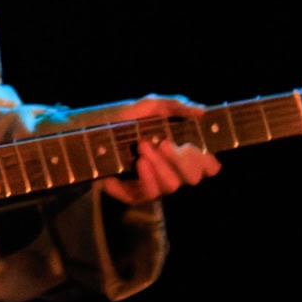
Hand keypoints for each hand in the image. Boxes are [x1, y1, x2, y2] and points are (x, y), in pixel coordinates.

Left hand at [95, 96, 219, 204]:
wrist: (92, 132)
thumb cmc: (129, 119)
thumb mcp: (153, 106)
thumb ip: (177, 106)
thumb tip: (202, 111)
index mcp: (182, 154)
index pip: (209, 166)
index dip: (208, 160)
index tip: (194, 145)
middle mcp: (172, 173)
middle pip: (192, 178)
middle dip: (180, 160)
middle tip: (163, 143)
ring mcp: (154, 185)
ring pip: (170, 186)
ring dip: (160, 166)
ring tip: (143, 147)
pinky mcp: (134, 195)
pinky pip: (146, 195)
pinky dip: (145, 178)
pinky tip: (138, 164)